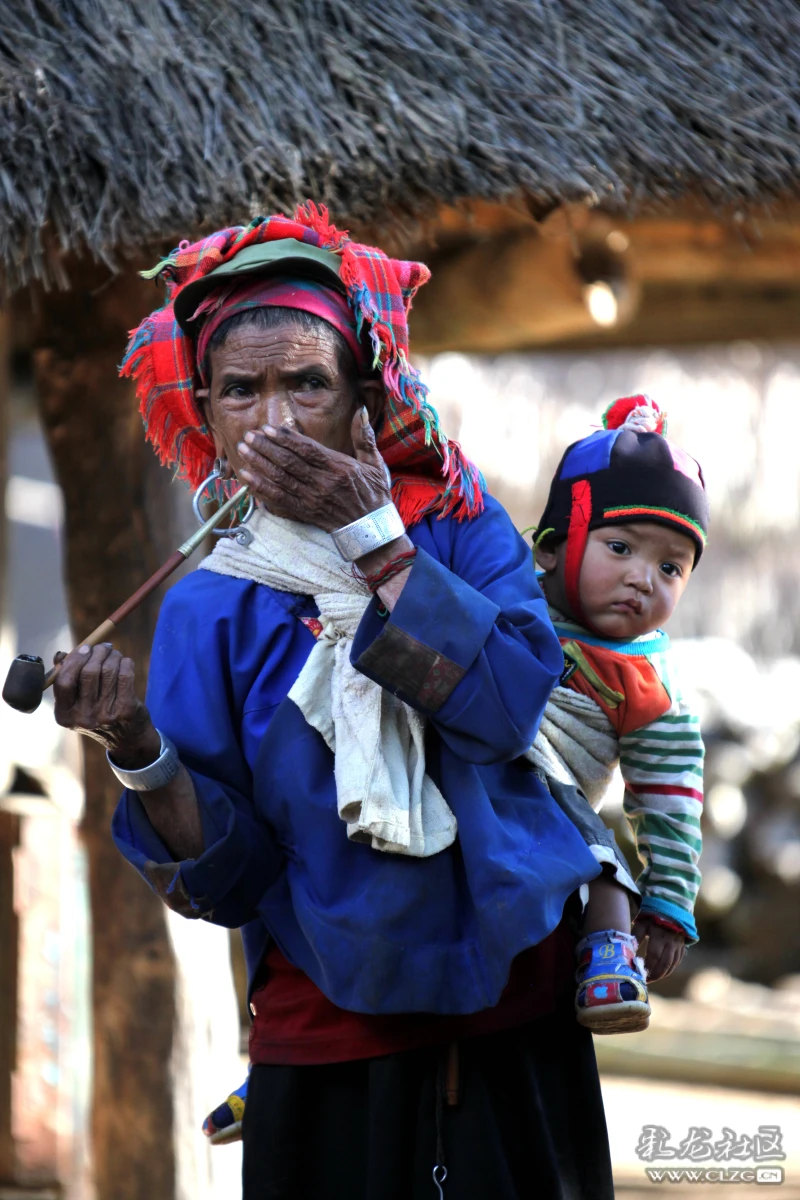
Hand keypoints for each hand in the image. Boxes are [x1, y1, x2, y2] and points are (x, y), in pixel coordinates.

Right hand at [52, 643, 159, 767]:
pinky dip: (125, 663)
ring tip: (114, 655)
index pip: (63, 682)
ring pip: (108, 671)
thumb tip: (60, 655)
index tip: (85, 647)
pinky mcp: (125, 711)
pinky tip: (125, 663)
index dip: (74, 660)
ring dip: (113, 656)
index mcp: (64, 715)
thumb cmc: (98, 712)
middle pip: (88, 673)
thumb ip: (67, 678)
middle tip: (104, 647)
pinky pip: (125, 675)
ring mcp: (105, 716)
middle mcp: (83, 718)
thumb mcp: (77, 702)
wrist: (127, 739)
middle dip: (97, 653)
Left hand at [237, 407, 390, 531]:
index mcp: (340, 468)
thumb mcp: (374, 463)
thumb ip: (364, 436)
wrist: (372, 529)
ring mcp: (312, 499)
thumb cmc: (373, 494)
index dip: (286, 439)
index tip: (269, 429)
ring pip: (281, 479)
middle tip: (249, 436)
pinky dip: (262, 488)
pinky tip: (247, 478)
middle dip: (266, 448)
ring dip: (260, 464)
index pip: (308, 450)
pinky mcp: (305, 512)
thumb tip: (361, 410)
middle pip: (289, 463)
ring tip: (243, 450)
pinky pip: (279, 499)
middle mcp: (324, 483)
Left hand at [633, 916, 685, 981]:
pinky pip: (677, 962)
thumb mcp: (642, 924)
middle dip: (655, 975)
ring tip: (652, 978)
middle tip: (646, 981)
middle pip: (664, 964)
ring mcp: (678, 946)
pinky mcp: (682, 947)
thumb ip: (636, 936)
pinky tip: (662, 972)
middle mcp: (671, 943)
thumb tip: (627, 951)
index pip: (654, 956)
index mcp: (660, 936)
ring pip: (672, 965)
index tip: (640, 974)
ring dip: (662, 974)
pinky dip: (670, 969)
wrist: (671, 908)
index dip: (647, 967)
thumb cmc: (653, 917)